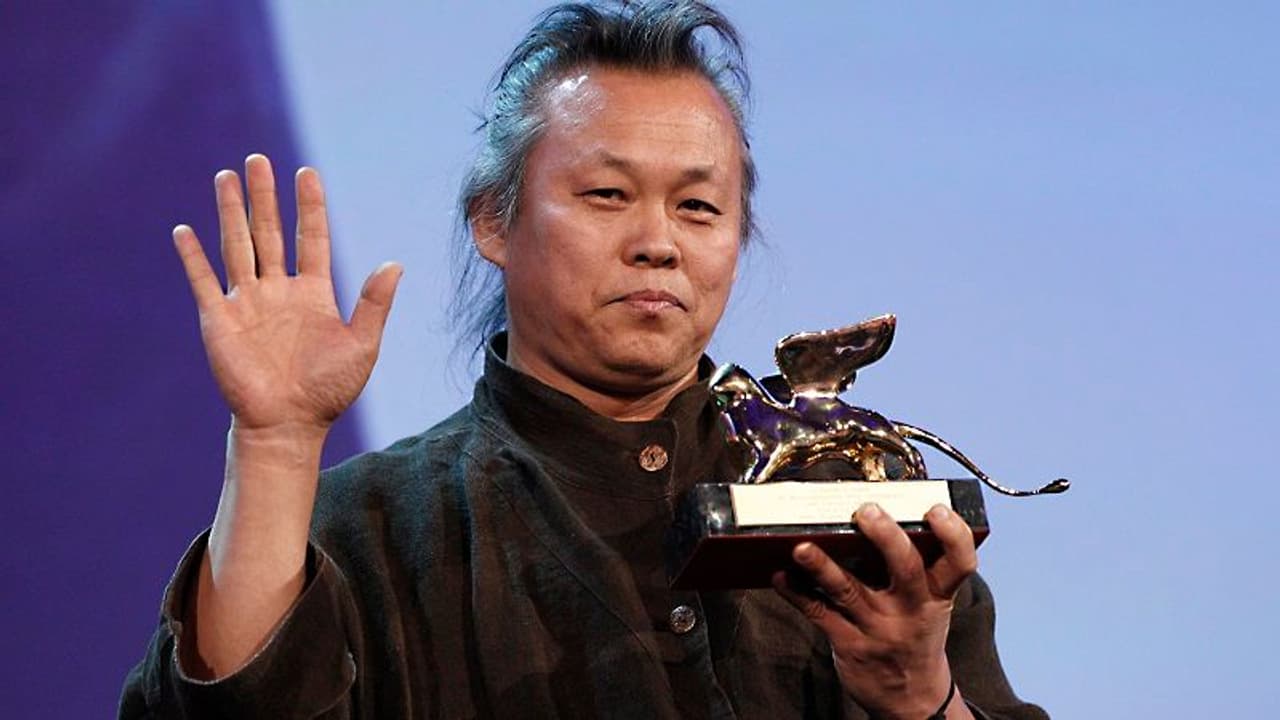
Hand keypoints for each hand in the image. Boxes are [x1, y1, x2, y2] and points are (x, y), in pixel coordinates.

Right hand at [174, 154, 401, 435]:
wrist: (290, 425)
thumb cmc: (329, 390)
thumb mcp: (362, 345)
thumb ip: (375, 303)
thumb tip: (395, 262)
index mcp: (313, 293)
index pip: (311, 238)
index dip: (309, 206)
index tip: (307, 172)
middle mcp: (278, 291)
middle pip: (270, 232)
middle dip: (265, 196)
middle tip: (259, 159)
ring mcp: (247, 303)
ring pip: (237, 246)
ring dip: (231, 211)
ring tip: (226, 176)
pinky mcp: (220, 320)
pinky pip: (204, 281)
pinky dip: (193, 257)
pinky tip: (184, 231)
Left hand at [772, 503, 977, 719]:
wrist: (911, 701)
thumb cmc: (915, 637)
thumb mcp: (929, 606)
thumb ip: (913, 568)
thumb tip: (877, 518)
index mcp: (937, 595)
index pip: (958, 563)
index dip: (953, 535)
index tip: (937, 510)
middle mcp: (911, 610)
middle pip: (905, 568)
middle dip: (886, 537)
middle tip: (867, 511)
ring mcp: (878, 628)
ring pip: (849, 590)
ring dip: (823, 566)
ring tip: (802, 547)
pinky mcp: (848, 643)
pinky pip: (818, 613)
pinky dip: (796, 592)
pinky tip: (780, 575)